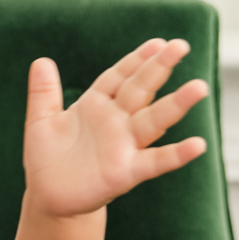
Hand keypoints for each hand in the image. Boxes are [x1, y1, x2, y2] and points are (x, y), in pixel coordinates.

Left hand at [22, 38, 208, 217]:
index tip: (158, 42)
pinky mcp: (126, 172)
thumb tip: (41, 60)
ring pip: (153, 120)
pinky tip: (197, 145)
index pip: (119, 77)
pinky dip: (176, 155)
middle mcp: (115, 122)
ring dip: (175, 105)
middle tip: (181, 46)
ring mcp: (124, 146)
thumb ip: (43, 92)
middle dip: (158, 68)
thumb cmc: (48, 158)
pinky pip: (155, 161)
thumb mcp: (41, 121)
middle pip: (139, 90)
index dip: (136, 60)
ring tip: (198, 87)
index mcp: (95, 105)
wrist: (49, 197)